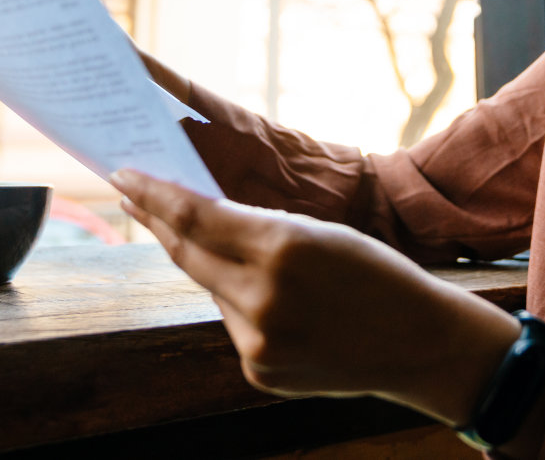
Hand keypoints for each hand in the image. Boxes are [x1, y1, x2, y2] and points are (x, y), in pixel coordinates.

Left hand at [109, 169, 519, 425]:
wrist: (419, 343)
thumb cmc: (376, 273)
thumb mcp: (319, 232)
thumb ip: (256, 228)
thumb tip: (195, 220)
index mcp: (282, 247)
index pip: (196, 215)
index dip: (155, 193)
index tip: (125, 174)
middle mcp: (262, 298)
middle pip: (187, 252)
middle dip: (157, 220)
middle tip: (132, 194)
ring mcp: (258, 341)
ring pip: (212, 288)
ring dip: (214, 266)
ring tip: (239, 253)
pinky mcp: (258, 370)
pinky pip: (233, 323)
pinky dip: (243, 304)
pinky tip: (279, 304)